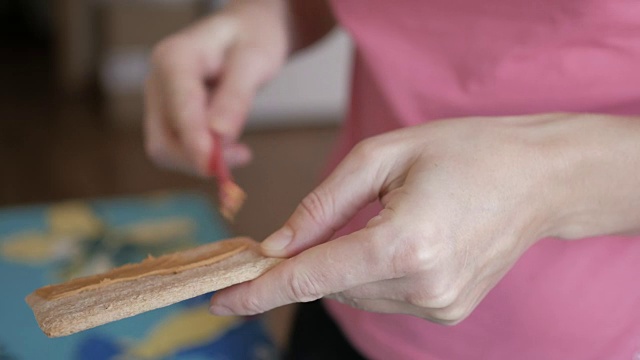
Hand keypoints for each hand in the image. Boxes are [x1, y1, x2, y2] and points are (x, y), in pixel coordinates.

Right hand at [144, 0, 290, 174]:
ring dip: (202, 160)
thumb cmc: (252, 37)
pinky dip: (204, 156)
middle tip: (241, 157)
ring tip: (241, 151)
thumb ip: (236, 96)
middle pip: (163, 139)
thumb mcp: (254, 60)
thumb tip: (220, 134)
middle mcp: (158, 80)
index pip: (179, 107)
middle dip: (198, 158)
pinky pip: (178, 147)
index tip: (213, 167)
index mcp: (175, 57)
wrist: (246, 29)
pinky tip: (233, 149)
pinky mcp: (170, 115)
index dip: (194, 141)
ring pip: (167, 149)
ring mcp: (160, 99)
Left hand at [209, 114, 588, 323]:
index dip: (260, 290)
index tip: (222, 299)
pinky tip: (401, 239)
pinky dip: (372, 272)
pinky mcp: (448, 310)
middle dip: (306, 261)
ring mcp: (439, 305)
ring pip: (356, 292)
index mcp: (405, 243)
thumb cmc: (466, 151)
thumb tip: (277, 244)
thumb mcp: (383, 156)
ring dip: (345, 263)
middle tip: (297, 234)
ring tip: (382, 219)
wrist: (540, 177)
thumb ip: (322, 205)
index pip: (313, 276)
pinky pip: (384, 295)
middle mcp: (423, 285)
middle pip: (331, 284)